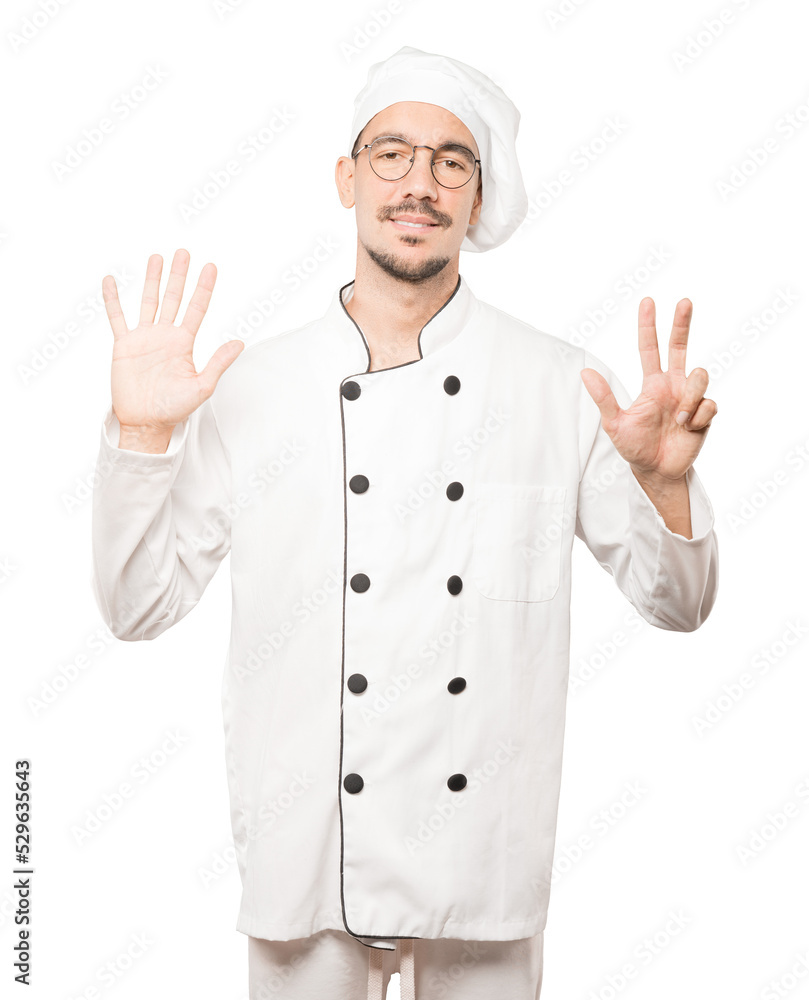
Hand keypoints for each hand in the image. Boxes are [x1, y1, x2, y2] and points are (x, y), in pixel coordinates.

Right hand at [102, 249, 243, 435]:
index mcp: (184, 343)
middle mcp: (165, 336)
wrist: (146, 422)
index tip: (211, 267)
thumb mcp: (202, 387)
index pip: (197, 308)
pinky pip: (117, 317)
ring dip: (153, 280)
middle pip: (173, 298)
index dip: (204, 288)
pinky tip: (111, 280)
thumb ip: (218, 363)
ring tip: (157, 257)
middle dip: (179, 276)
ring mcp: (143, 338)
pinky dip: (113, 299)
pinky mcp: (123, 345)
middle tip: (184, 253)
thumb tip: (240, 342)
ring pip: (148, 301)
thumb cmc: (175, 408)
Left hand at [579, 297, 716, 483]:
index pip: (650, 349)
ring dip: (689, 397)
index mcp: (652, 384)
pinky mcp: (705, 414)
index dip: (649, 327)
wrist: (656, 471)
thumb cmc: (634, 447)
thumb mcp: (615, 424)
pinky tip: (688, 428)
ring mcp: (690, 398)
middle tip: (684, 301)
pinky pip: (708, 404)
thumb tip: (585, 373)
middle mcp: (673, 385)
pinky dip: (697, 417)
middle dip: (682, 323)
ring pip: (699, 376)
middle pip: (680, 347)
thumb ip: (603, 399)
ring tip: (678, 419)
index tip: (648, 302)